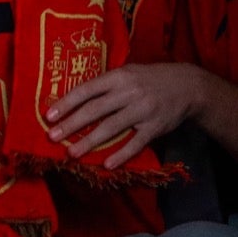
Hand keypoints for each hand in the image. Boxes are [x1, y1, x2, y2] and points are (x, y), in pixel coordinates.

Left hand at [46, 62, 199, 167]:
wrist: (188, 86)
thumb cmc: (148, 79)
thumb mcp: (126, 73)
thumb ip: (103, 85)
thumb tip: (71, 99)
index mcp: (118, 77)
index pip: (87, 90)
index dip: (67, 103)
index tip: (49, 115)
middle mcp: (129, 93)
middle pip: (95, 110)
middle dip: (72, 124)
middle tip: (52, 136)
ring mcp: (143, 110)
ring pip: (112, 127)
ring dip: (90, 141)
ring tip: (71, 152)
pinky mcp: (155, 126)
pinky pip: (136, 143)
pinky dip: (121, 154)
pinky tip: (107, 164)